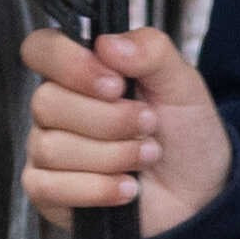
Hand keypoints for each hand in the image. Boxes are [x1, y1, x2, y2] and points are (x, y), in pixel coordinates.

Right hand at [19, 26, 232, 238]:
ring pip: (52, 148)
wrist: (199, 190)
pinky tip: (127, 187)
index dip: (70, 64)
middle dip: (109, 119)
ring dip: (111, 155)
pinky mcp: (48, 193)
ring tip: (147, 156)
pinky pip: (48, 187)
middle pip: (47, 102)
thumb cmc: (183, 133)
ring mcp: (46, 152)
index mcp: (80, 72)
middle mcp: (56, 109)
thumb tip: (107, 44)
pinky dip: (95, 188)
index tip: (115, 84)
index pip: (40, 49)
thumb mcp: (181, 83)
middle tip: (149, 124)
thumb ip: (150, 50)